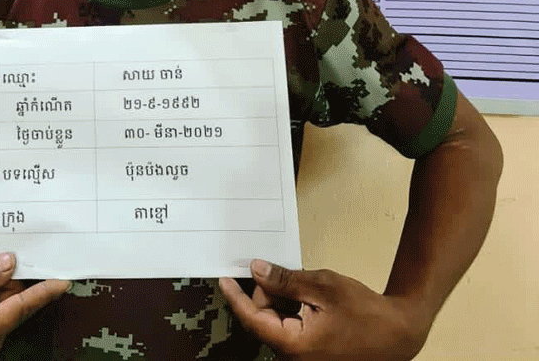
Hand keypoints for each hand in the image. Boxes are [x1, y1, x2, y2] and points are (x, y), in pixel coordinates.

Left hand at [219, 261, 427, 360]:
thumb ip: (285, 280)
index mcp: (294, 345)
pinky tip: (310, 302)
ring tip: (309, 292)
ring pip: (277, 324)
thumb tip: (257, 271)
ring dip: (283, 303)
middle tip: (291, 277)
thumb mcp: (323, 287)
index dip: (236, 297)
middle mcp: (295, 359)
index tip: (224, 280)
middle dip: (269, 294)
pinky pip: (290, 331)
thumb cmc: (365, 313)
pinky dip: (293, 312)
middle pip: (264, 319)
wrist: (398, 334)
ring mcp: (303, 360)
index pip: (252, 319)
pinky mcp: (311, 357)